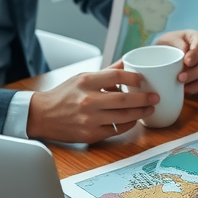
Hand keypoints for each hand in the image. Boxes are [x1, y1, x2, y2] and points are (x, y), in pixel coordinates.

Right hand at [26, 67, 158, 144]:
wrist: (42, 115)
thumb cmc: (63, 95)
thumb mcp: (82, 77)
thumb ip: (106, 72)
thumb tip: (126, 62)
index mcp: (86, 82)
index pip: (117, 76)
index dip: (134, 78)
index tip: (143, 80)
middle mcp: (88, 100)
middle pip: (124, 99)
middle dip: (144, 98)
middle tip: (155, 97)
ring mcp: (90, 119)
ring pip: (124, 117)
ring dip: (140, 112)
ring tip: (150, 108)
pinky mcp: (90, 134)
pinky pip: (116, 129)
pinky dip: (128, 124)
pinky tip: (134, 119)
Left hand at [155, 29, 197, 94]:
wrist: (163, 55)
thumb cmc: (166, 45)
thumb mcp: (166, 40)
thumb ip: (175, 42)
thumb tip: (184, 51)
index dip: (196, 54)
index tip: (186, 62)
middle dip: (195, 71)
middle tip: (181, 77)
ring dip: (195, 81)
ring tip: (181, 86)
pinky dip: (195, 88)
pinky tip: (185, 90)